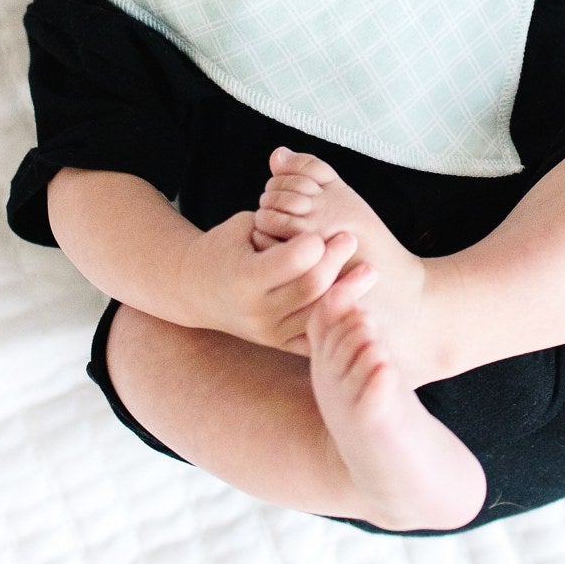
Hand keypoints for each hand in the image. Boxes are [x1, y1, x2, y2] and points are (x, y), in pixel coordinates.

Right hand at [177, 210, 371, 355]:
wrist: (197, 290)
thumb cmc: (225, 248)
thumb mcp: (242, 226)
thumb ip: (276, 223)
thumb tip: (314, 219)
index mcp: (243, 277)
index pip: (292, 260)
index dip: (315, 242)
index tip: (328, 228)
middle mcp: (256, 310)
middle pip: (311, 286)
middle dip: (336, 259)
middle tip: (351, 239)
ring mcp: (269, 331)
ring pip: (319, 314)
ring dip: (349, 292)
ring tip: (367, 271)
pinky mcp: (279, 343)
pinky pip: (317, 338)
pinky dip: (338, 321)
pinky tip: (356, 302)